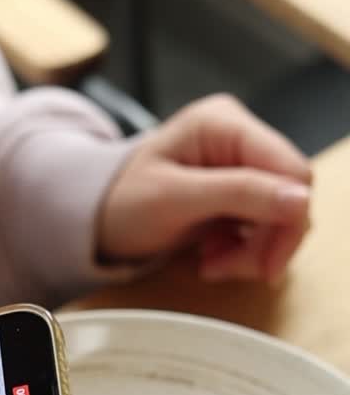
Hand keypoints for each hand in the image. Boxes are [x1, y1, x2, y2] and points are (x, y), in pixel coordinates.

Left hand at [98, 94, 312, 284]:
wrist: (94, 220)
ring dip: (255, 252)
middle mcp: (239, 139)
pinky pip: (264, 227)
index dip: (288, 218)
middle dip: (267, 242)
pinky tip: (214, 257)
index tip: (265, 263)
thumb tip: (299, 199)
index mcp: (224, 124)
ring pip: (281, 216)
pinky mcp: (238, 194)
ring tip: (214, 264)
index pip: (291, 170)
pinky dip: (245, 252)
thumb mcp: (174, 199)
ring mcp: (240, 167)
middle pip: (291, 196)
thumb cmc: (119, 201)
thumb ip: (238, 194)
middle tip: (233, 270)